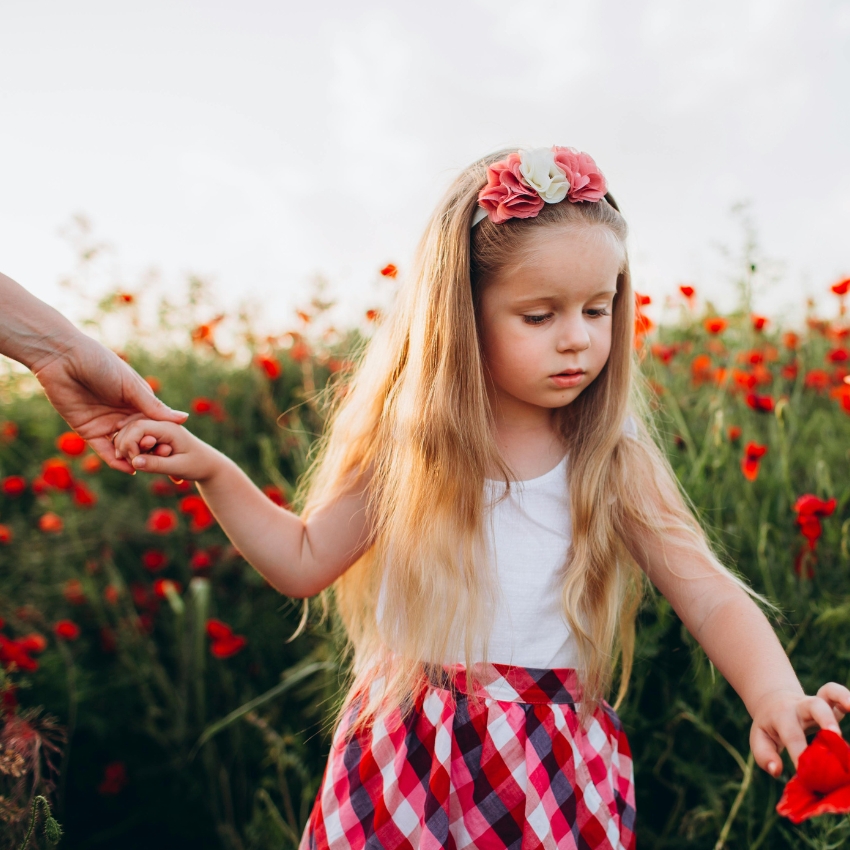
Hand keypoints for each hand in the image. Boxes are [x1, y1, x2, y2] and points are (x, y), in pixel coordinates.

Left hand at [32, 336, 187, 473]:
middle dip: (148, 449)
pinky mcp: (87, 430)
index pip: (153, 424)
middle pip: (139, 437)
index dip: (162, 436)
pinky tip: (128, 469)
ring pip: (122, 445)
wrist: (62, 358)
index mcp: (136, 400)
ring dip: (132, 457)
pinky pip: (103, 449)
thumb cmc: (100, 364)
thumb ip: (154, 407)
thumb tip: (184, 419)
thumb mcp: (131, 386)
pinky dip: (114, 460)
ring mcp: (105, 423)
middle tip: (160, 462)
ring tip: (145, 468)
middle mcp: (122, 413)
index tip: (173, 449)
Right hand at [113, 419, 219, 482]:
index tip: (134, 462)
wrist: (209, 464)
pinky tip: (136, 462)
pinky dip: (131, 449)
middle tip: (132, 466)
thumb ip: (157, 464)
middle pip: (130, 427)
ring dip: (126, 448)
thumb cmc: (198, 465)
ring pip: (129, 431)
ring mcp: (155, 427)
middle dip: (124, 446)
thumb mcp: (179, 467)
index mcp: (168, 426)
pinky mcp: (152, 434)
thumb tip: (135, 462)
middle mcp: (160, 423)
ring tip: (134, 465)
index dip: (129, 444)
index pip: (138, 427)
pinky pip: (133, 437)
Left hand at [750, 682, 849, 776]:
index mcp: (781, 717)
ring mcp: (813, 701)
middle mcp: (799, 707)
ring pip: (826, 694)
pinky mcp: (826, 700)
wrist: (772, 702)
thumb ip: (764, 756)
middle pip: (812, 707)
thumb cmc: (768, 728)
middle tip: (837, 736)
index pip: (792, 735)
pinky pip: (835, 692)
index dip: (800, 753)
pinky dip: (845, 695)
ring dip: (841, 699)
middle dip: (825, 719)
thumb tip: (776, 770)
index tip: (808, 773)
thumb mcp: (759, 740)